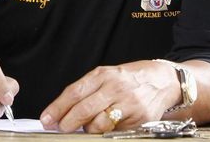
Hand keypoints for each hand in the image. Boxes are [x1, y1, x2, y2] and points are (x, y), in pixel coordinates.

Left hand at [39, 60, 178, 132]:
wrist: (162, 80)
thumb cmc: (129, 79)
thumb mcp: (106, 76)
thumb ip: (86, 91)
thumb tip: (63, 111)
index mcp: (102, 75)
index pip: (74, 92)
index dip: (57, 108)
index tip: (47, 119)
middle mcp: (115, 88)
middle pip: (84, 110)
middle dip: (68, 123)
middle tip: (60, 128)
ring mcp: (128, 104)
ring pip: (99, 124)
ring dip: (88, 130)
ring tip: (86, 128)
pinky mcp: (139, 119)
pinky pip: (115, 131)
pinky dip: (106, 133)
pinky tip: (104, 129)